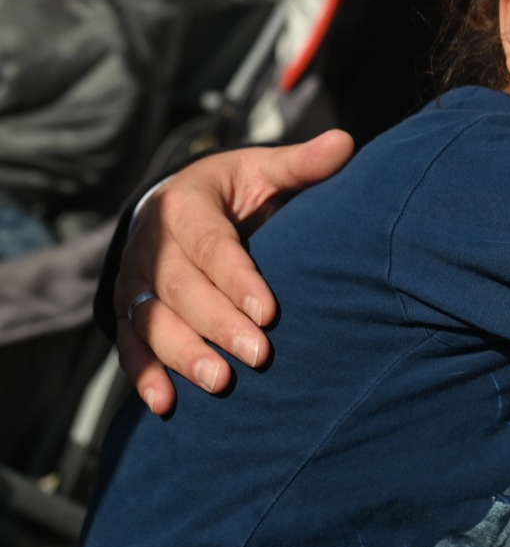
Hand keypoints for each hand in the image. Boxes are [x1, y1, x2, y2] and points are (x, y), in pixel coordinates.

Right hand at [115, 130, 354, 414]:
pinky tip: (165, 404)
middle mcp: (151, 244)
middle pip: (180, 289)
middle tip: (258, 356)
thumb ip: (302, 164)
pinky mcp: (127, 309)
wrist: (176, 203)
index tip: (270, 311)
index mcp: (186, 204)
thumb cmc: (233, 189)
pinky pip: (130, 345)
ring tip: (220, 382)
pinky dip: (144, 375)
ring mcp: (135, 280)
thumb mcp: (263, 169)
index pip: (211, 245)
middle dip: (218, 324)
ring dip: (183, 355)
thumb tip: (346, 142)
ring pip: (152, 321)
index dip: (237, 279)